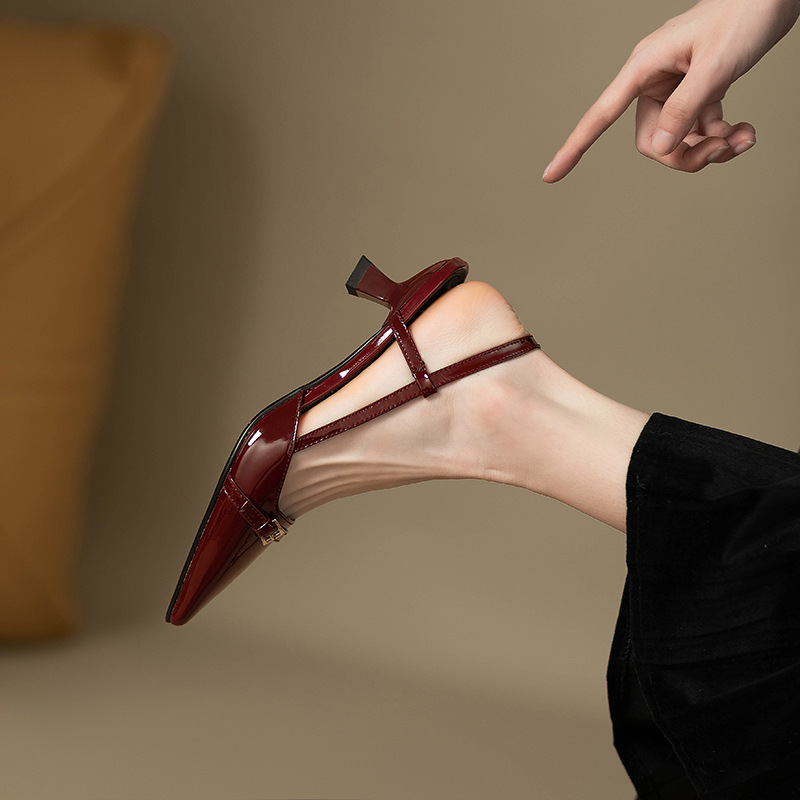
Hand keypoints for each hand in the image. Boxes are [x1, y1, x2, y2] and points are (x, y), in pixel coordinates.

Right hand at [542, 0, 799, 181]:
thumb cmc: (746, 15)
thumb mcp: (716, 65)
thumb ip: (685, 109)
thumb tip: (658, 149)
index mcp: (644, 67)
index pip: (599, 115)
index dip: (574, 148)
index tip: (550, 175)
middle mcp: (654, 80)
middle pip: (650, 141)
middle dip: (684, 155)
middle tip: (720, 150)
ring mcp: (676, 87)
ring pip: (676, 140)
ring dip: (710, 148)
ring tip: (742, 139)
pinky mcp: (699, 90)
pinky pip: (700, 129)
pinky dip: (723, 136)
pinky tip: (745, 132)